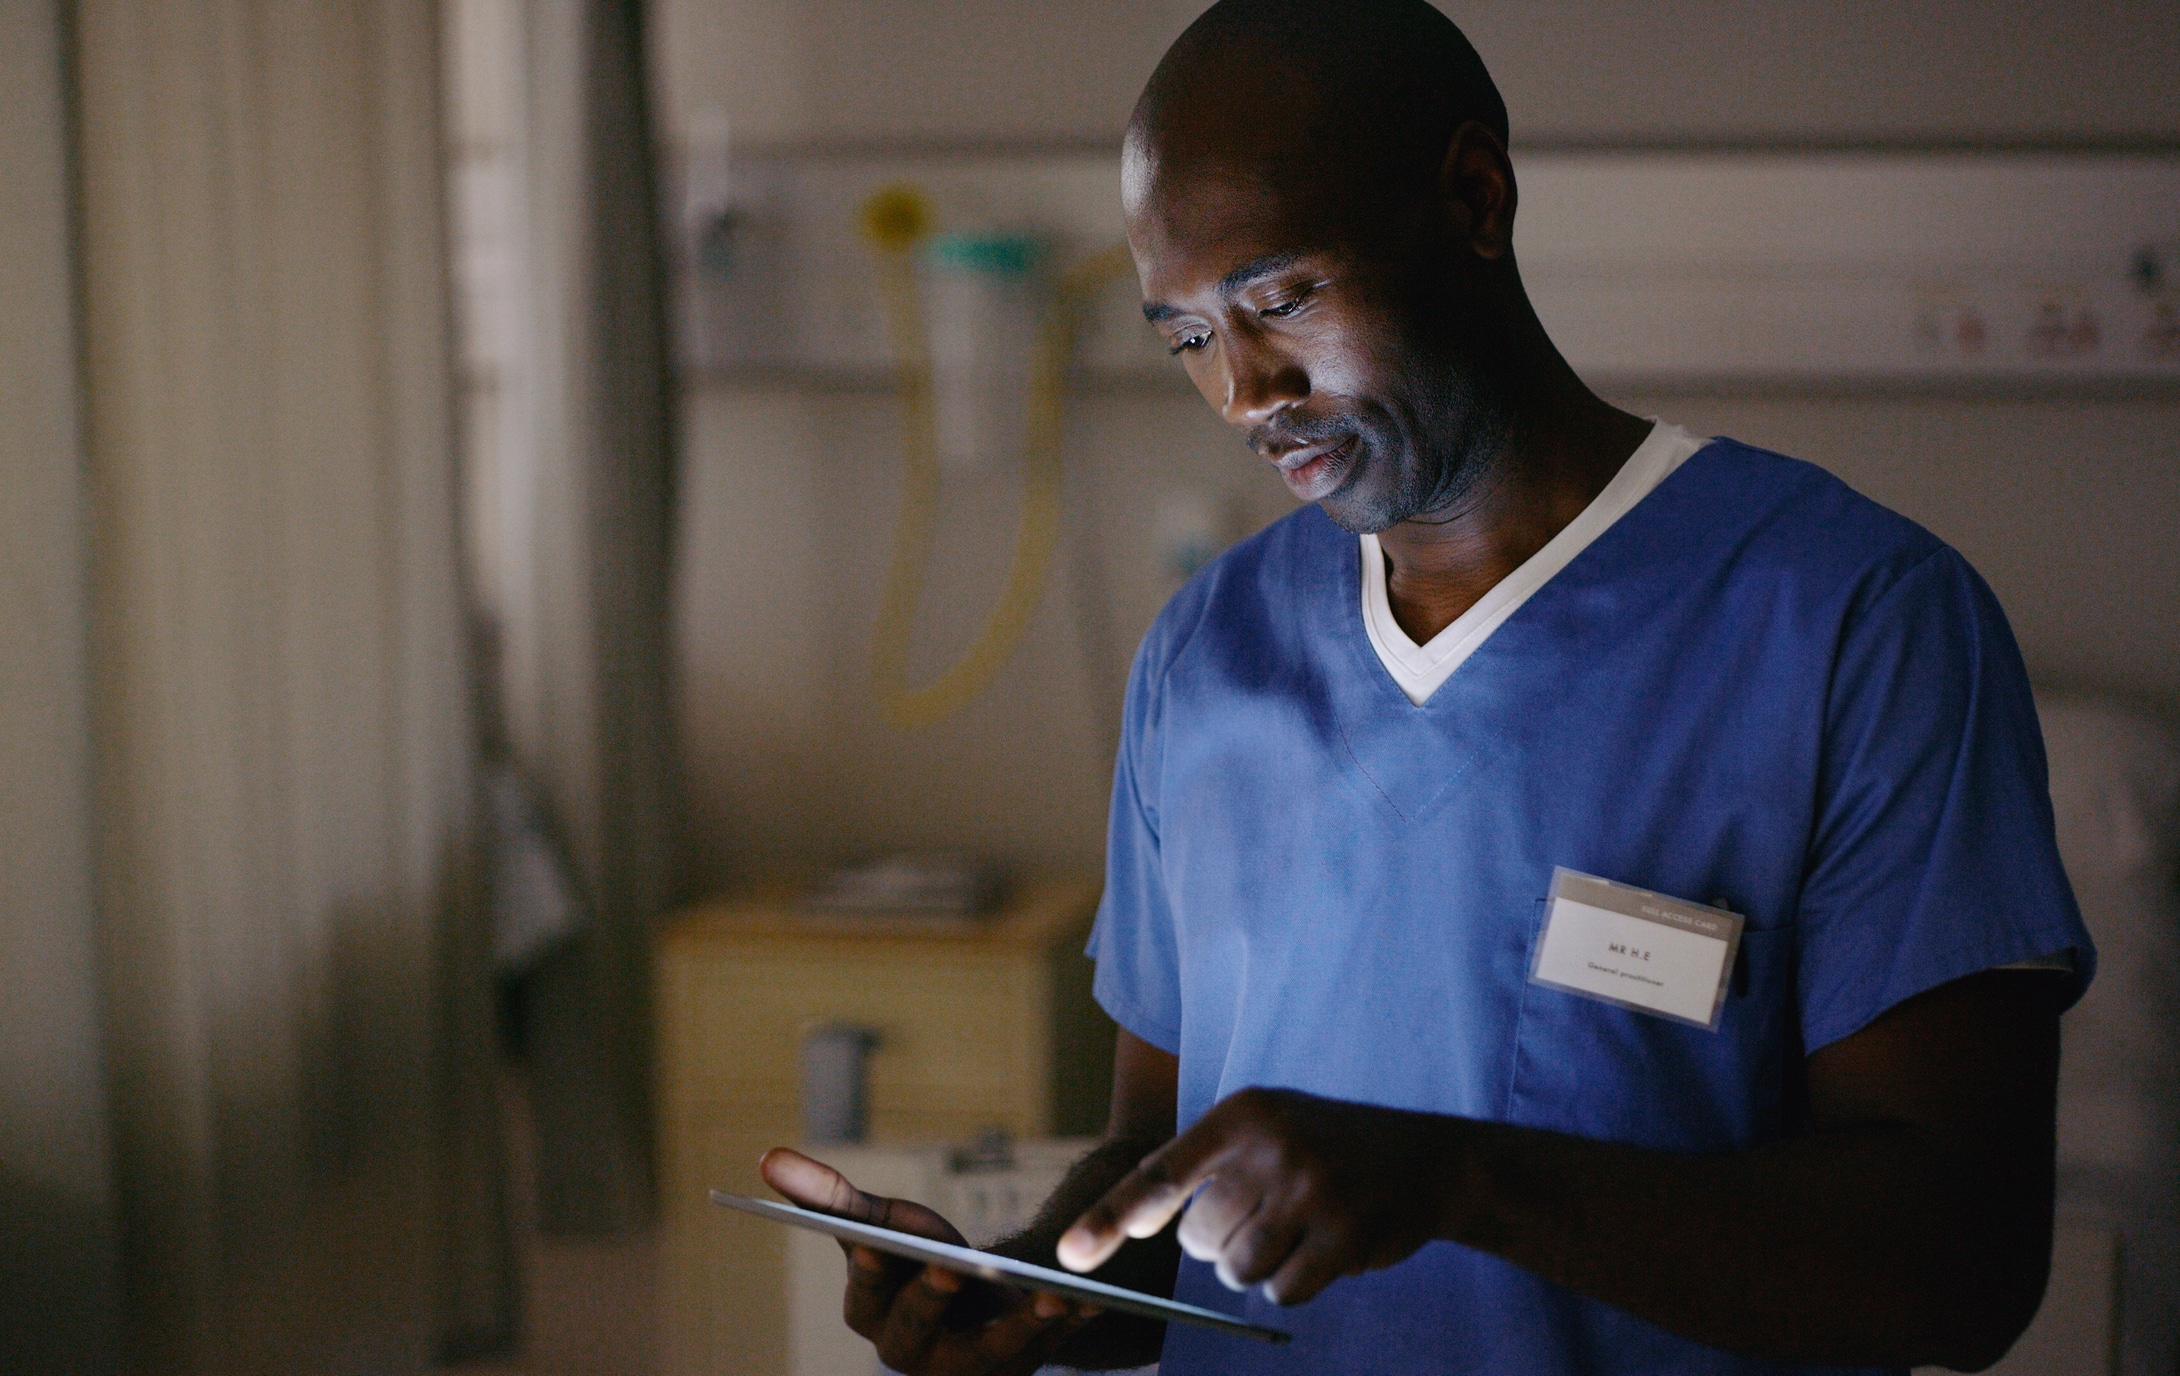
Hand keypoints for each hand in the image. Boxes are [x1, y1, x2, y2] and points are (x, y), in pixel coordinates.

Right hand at [759, 1148, 1094, 1374]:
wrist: (980, 1298)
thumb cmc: (919, 1256)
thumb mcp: (881, 1222)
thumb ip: (830, 1197)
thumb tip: (767, 1157)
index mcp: (871, 1315)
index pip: (863, 1297)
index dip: (869, 1271)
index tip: (874, 1242)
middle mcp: (912, 1353)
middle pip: (917, 1330)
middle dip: (931, 1299)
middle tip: (949, 1266)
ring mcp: (966, 1369)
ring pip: (992, 1351)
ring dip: (1021, 1325)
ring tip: (1048, 1294)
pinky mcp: (1016, 1371)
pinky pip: (1045, 1348)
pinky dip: (1069, 1322)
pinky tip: (1090, 1295)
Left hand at [1055, 1087, 1454, 1305]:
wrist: (1431, 1159)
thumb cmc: (1329, 1147)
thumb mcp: (1268, 1127)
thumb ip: (1207, 1164)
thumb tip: (1132, 1220)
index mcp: (1242, 1113)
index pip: (1160, 1174)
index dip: (1110, 1219)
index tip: (1069, 1255)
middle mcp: (1271, 1147)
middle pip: (1199, 1240)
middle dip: (1220, 1245)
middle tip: (1267, 1217)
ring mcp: (1310, 1190)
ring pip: (1237, 1270)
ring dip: (1259, 1266)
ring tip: (1300, 1229)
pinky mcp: (1343, 1234)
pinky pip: (1283, 1290)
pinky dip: (1296, 1282)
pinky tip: (1327, 1248)